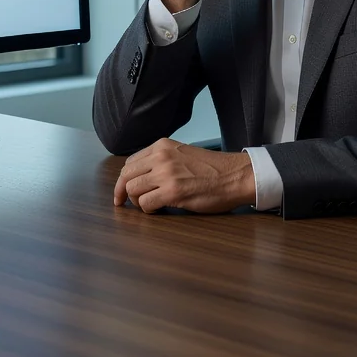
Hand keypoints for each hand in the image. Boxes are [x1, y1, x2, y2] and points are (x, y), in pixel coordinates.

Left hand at [113, 138, 255, 213]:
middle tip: (125, 203)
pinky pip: (145, 204)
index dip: (124, 179)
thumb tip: (140, 176)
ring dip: (138, 202)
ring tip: (150, 205)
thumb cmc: (211, 169)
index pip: (129, 163)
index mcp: (162, 146)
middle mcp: (160, 157)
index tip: (122, 192)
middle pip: (125, 176)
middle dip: (122, 192)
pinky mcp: (173, 192)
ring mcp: (166, 174)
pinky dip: (148, 210)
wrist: (234, 175)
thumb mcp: (181, 154)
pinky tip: (159, 209)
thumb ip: (161, 160)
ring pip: (132, 190)